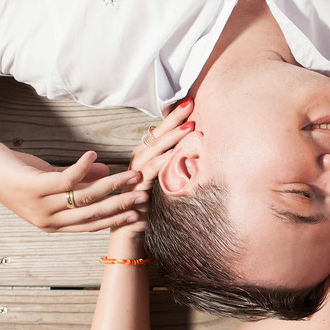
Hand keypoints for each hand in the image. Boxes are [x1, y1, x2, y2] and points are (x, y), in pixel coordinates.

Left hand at [0, 143, 147, 232]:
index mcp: (53, 224)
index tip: (139, 213)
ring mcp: (40, 205)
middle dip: (121, 204)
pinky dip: (84, 167)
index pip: (91, 224)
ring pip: (84, 197)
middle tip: (143, 195)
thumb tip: (107, 171)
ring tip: (130, 175)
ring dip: (111, 185)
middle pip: (92, 213)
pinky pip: (66, 179)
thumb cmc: (16, 175)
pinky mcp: (34, 187)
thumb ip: (78, 181)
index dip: (115, 219)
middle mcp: (48, 220)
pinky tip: (94, 156)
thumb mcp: (50, 180)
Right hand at [114, 99, 196, 234]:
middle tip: (189, 102)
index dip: (174, 117)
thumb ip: (175, 164)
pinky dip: (164, 160)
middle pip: (158, 134)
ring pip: (156, 148)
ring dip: (173, 136)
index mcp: (146, 154)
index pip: (161, 131)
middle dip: (174, 118)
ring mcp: (136, 170)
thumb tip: (197, 151)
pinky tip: (177, 153)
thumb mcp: (166, 179)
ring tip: (189, 126)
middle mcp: (140, 159)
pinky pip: (152, 169)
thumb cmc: (150, 203)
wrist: (132, 228)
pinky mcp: (137, 185)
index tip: (188, 101)